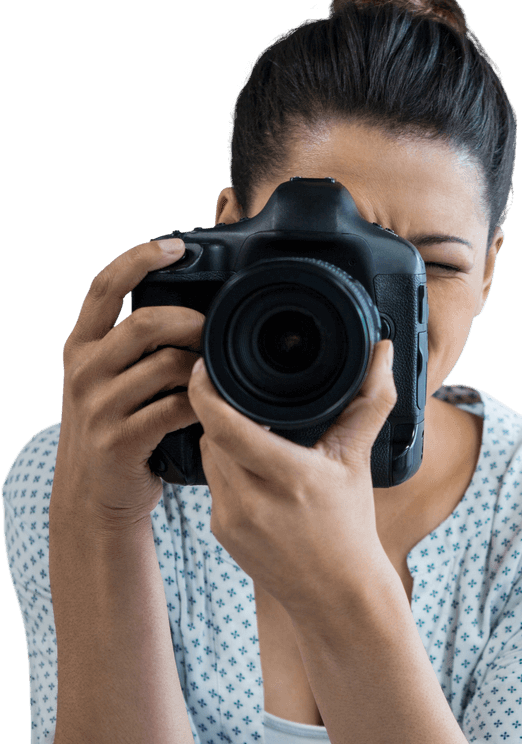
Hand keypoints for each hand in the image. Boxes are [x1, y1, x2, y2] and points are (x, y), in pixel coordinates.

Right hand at [51, 238, 203, 528]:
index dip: (139, 258)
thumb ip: (132, 348)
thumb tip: (191, 310)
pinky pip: (173, 410)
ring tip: (218, 371)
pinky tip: (212, 406)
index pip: (104, 286)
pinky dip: (200, 404)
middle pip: (142, 324)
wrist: (92, 498)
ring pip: (164, 367)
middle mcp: (84, 371)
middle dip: (189, 321)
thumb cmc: (113, 432)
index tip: (175, 245)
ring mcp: (99, 407)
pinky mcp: (119, 440)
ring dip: (201, 366)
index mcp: (81, 347)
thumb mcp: (106, 381)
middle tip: (215, 328)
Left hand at [187, 339, 396, 615]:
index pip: (225, 425)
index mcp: (288, 477)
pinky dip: (226, 470)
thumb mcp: (358, 460)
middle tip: (235, 394)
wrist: (337, 594)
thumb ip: (371, 400)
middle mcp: (252, 501)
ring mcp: (231, 519)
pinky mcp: (220, 532)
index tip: (204, 367)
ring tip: (248, 431)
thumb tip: (382, 351)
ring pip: (208, 457)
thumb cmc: (350, 525)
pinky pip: (212, 484)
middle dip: (221, 413)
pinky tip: (249, 469)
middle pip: (212, 435)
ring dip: (221, 441)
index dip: (206, 392)